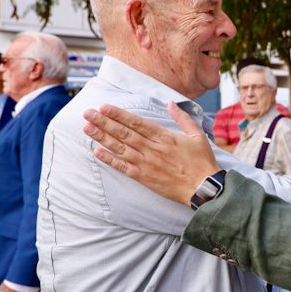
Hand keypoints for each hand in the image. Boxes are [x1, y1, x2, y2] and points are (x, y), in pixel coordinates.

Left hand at [83, 102, 217, 204]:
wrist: (203, 187)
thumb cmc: (202, 161)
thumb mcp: (197, 135)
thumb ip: (182, 118)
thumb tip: (171, 103)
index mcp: (164, 137)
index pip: (136, 122)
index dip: (118, 114)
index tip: (104, 107)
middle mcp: (152, 149)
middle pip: (123, 133)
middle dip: (104, 122)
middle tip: (88, 113)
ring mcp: (146, 163)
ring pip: (120, 148)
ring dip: (102, 138)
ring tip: (87, 128)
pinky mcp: (144, 177)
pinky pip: (123, 167)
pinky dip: (109, 160)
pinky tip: (97, 152)